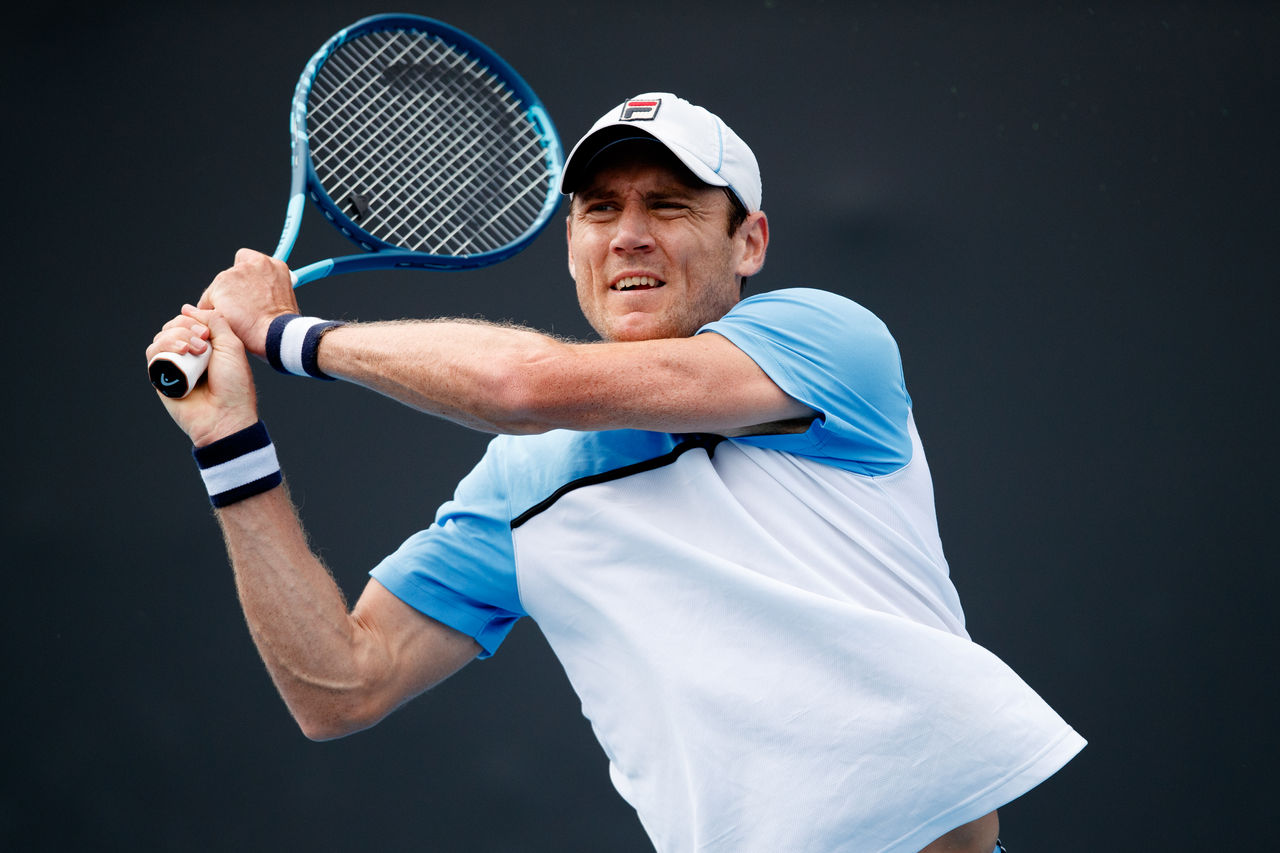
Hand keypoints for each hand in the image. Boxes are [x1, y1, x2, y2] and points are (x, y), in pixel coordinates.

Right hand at [147, 307, 259, 446]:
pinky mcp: (161, 378)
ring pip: (161, 338)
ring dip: (176, 337)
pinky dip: (164, 348)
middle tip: (203, 343)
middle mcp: (188, 355)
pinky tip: (181, 353)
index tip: (206, 332)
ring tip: (194, 351)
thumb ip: (214, 322)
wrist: (226, 415)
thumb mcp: (232, 345)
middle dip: (185, 328)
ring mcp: (174, 366)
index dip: (193, 320)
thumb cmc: (234, 384)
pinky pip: (153, 354)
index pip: (188, 321)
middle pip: (172, 326)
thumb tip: (187, 309)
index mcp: (205, 346)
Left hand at [198, 248, 299, 356]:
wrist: (277, 335)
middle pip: (232, 274)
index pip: (250, 262)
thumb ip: (268, 291)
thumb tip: (259, 297)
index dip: (246, 278)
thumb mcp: (284, 301)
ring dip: (223, 302)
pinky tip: (226, 323)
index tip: (246, 291)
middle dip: (233, 291)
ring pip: (219, 287)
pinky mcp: (220, 284)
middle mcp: (255, 263)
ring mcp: (236, 272)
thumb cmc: (282, 326)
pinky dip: (212, 312)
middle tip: (240, 310)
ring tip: (236, 320)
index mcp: (274, 266)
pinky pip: (207, 301)